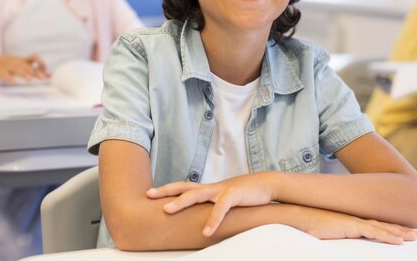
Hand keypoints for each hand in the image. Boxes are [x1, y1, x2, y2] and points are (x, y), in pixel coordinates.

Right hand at [0, 54, 49, 83]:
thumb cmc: (12, 65)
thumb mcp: (24, 66)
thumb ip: (37, 70)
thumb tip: (51, 75)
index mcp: (24, 61)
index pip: (35, 59)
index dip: (42, 63)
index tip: (48, 72)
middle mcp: (18, 63)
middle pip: (28, 67)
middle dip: (36, 72)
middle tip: (44, 78)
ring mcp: (9, 67)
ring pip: (17, 70)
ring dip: (24, 74)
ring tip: (30, 80)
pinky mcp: (0, 72)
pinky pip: (5, 75)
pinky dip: (9, 78)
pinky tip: (13, 82)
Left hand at [146, 172, 273, 235]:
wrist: (268, 184)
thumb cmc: (246, 194)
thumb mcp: (226, 199)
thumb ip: (213, 206)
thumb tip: (202, 218)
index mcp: (209, 189)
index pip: (184, 187)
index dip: (167, 189)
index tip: (150, 193)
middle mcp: (211, 187)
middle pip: (184, 187)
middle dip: (165, 191)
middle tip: (148, 195)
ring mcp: (222, 190)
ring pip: (197, 194)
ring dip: (180, 202)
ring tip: (166, 211)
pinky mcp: (234, 195)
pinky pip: (220, 209)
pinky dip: (212, 220)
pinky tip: (206, 232)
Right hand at [300, 206, 416, 244]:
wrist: (297, 216)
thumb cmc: (306, 225)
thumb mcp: (324, 231)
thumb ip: (335, 234)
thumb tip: (335, 237)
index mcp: (349, 220)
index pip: (373, 224)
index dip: (389, 227)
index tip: (402, 231)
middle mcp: (354, 218)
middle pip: (382, 224)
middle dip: (400, 229)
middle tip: (416, 233)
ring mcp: (353, 221)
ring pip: (382, 227)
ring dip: (400, 232)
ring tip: (414, 236)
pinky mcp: (351, 225)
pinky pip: (374, 232)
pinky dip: (388, 236)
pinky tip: (400, 241)